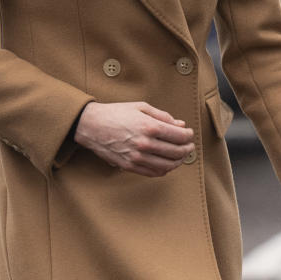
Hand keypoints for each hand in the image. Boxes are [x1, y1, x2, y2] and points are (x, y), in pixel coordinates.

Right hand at [73, 101, 194, 176]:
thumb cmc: (115, 113)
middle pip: (176, 152)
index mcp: (150, 126)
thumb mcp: (141, 107)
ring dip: (178, 161)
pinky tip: (167, 164)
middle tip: (189, 146)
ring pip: (167, 165)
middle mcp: (145, 144)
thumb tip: (180, 125)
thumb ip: (163, 116)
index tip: (189, 134)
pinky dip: (164, 170)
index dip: (188, 136)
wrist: (91, 125)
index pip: (179, 136)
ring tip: (181, 156)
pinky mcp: (130, 166)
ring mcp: (137, 157)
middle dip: (187, 149)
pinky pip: (153, 172)